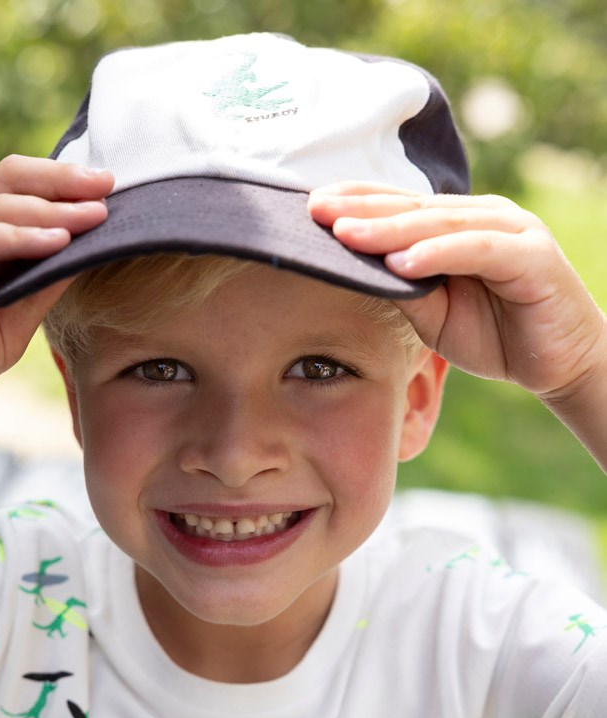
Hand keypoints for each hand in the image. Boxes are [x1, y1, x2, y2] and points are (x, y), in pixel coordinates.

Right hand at [0, 155, 112, 399]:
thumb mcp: (13, 326)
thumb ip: (42, 291)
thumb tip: (86, 257)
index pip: (25, 195)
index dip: (65, 188)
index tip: (109, 191)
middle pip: (11, 181)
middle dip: (62, 181)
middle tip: (105, 186)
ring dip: (51, 210)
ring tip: (92, 216)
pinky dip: (18, 237)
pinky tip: (56, 242)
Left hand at [308, 183, 606, 400]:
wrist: (557, 363)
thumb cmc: (495, 334)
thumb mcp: (435, 315)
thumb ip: (404, 290)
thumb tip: (358, 272)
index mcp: (457, 225)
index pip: (400, 206)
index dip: (357, 203)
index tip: (310, 207)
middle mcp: (483, 217)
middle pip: (413, 208)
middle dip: (361, 209)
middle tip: (315, 211)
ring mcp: (510, 231)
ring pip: (440, 224)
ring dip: (390, 230)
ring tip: (346, 234)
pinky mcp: (532, 256)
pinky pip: (476, 250)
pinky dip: (438, 255)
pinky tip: (401, 263)